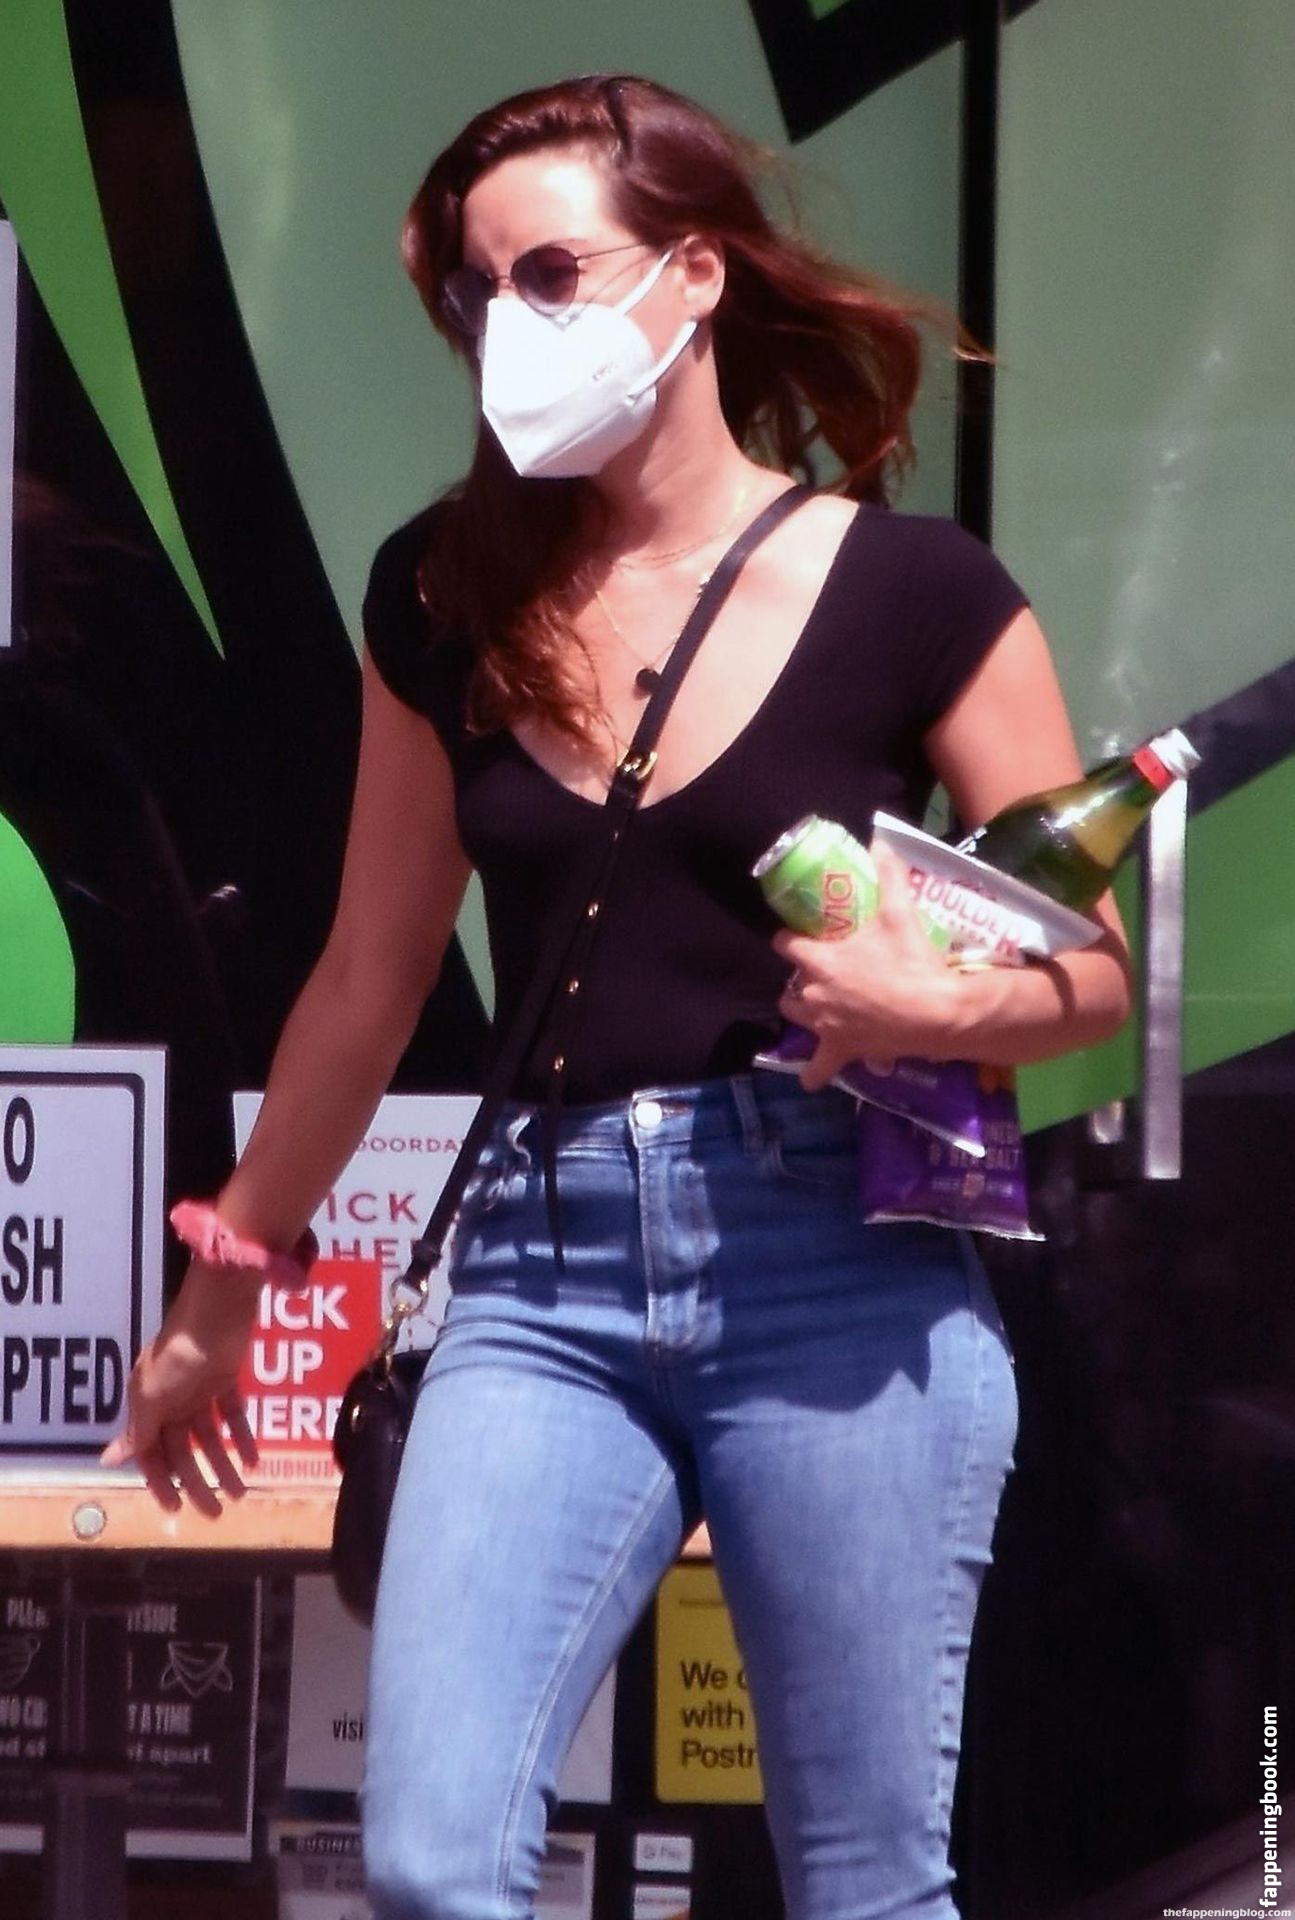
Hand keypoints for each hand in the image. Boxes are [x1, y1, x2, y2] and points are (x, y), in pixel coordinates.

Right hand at [99, 1260, 262, 1516]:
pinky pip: (233, 1414)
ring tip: (241, 1493)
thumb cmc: (178, 1354)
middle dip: (198, 1482)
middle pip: (182, 1450)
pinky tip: (254, 1461)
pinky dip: (243, 1437)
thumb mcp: (152, 1395)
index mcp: (147, 1404)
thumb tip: (109, 1460)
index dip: (161, 1482)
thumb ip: (139, 1430)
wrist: (217, 1311)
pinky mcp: (226, 1378)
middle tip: (216, 1512)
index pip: (151, 1452)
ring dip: (224, 1465)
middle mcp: (170, 1399)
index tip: (175, 1509)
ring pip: (209, 1437)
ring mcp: (198, 1389)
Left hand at [772, 841, 958, 1092]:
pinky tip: (813, 1076)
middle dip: (799, 977)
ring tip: (820, 1004)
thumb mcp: (900, 913)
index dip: (791, 938)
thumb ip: (888, 876)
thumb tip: (880, 841)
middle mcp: (813, 994)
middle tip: (823, 970)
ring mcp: (825, 1025)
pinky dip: (815, 1072)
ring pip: (795, 1017)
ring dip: (803, 1010)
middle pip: (787, 984)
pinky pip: (818, 1069)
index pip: (784, 944)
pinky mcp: (841, 1050)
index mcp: (819, 960)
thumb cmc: (912, 962)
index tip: (803, 935)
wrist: (937, 1011)